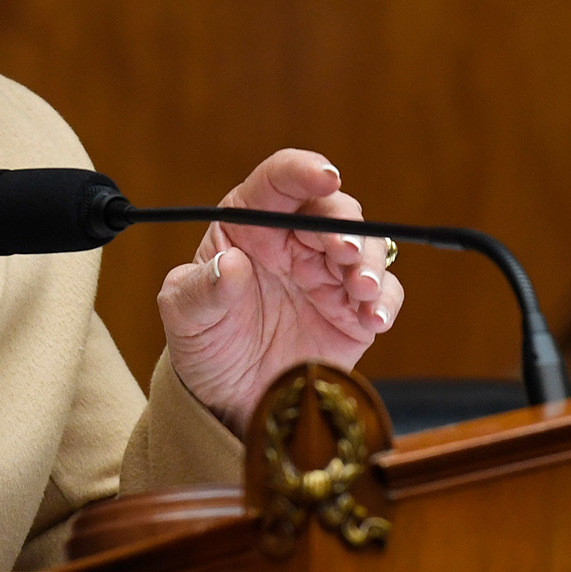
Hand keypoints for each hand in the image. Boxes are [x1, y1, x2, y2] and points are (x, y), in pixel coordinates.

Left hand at [157, 149, 402, 434]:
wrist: (230, 401)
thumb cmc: (203, 343)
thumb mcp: (184, 318)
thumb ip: (202, 290)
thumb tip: (231, 265)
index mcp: (250, 223)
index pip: (278, 182)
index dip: (303, 170)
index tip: (324, 177)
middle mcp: (294, 239)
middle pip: (333, 209)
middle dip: (345, 226)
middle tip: (343, 253)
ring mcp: (328, 273)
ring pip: (367, 244)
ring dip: (370, 261)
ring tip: (361, 290)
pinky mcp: (353, 310)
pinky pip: (385, 292)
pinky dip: (386, 300)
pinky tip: (374, 319)